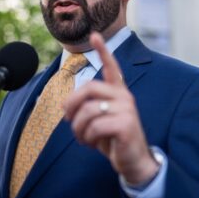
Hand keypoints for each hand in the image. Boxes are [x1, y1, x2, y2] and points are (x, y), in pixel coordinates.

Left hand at [64, 32, 158, 184]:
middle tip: (68, 120)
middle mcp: (124, 96)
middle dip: (71, 105)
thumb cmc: (112, 138)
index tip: (94, 35)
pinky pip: (95, 126)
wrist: (133, 161)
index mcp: (118, 92)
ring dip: (78, 129)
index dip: (102, 51)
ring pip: (88, 111)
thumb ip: (87, 106)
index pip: (111, 67)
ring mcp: (127, 109)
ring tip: (84, 138)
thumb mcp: (98, 119)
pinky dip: (88, 138)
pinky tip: (93, 144)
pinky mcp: (126, 124)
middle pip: (89, 88)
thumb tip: (65, 104)